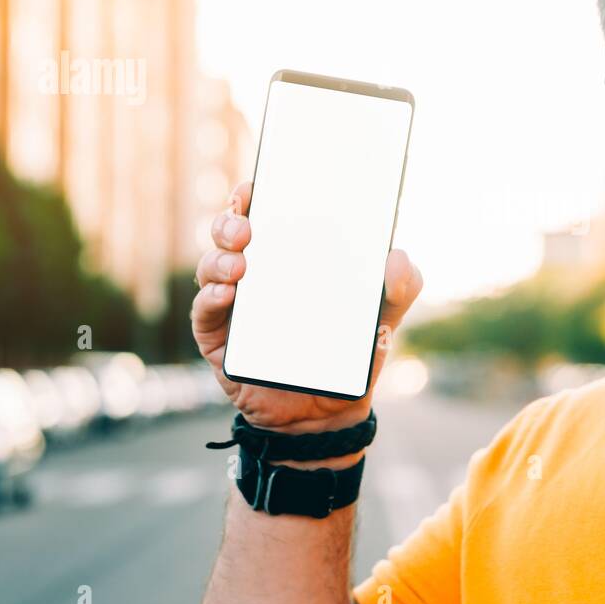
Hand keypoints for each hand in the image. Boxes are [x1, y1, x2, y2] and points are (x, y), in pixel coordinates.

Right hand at [190, 180, 422, 435]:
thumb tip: (396, 257)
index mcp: (288, 261)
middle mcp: (255, 276)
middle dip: (230, 222)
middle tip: (247, 228)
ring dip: (218, 259)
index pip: (264, 217)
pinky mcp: (218, 341)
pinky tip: (225, 295)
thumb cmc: (348, 356)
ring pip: (211, 268)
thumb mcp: (382, 320)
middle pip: (227, 234)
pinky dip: (210, 299)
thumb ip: (400, 288)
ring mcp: (232, 308)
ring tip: (241, 264)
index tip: (257, 186)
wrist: (328, 417)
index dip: (253, 196)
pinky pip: (204, 314)